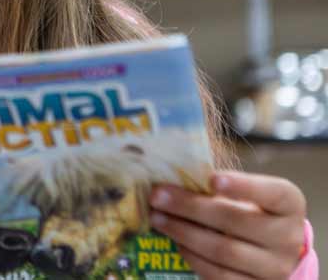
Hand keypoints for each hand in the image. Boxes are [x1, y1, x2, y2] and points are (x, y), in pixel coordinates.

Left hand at [149, 171, 306, 278]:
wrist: (270, 249)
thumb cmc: (250, 210)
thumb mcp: (244, 193)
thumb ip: (217, 185)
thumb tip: (171, 178)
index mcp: (289, 204)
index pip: (273, 193)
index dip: (244, 186)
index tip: (212, 179)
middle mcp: (288, 237)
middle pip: (237, 221)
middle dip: (191, 207)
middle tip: (158, 196)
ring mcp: (275, 267)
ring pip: (225, 251)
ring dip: (184, 232)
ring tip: (157, 218)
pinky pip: (221, 276)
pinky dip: (194, 258)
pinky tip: (176, 242)